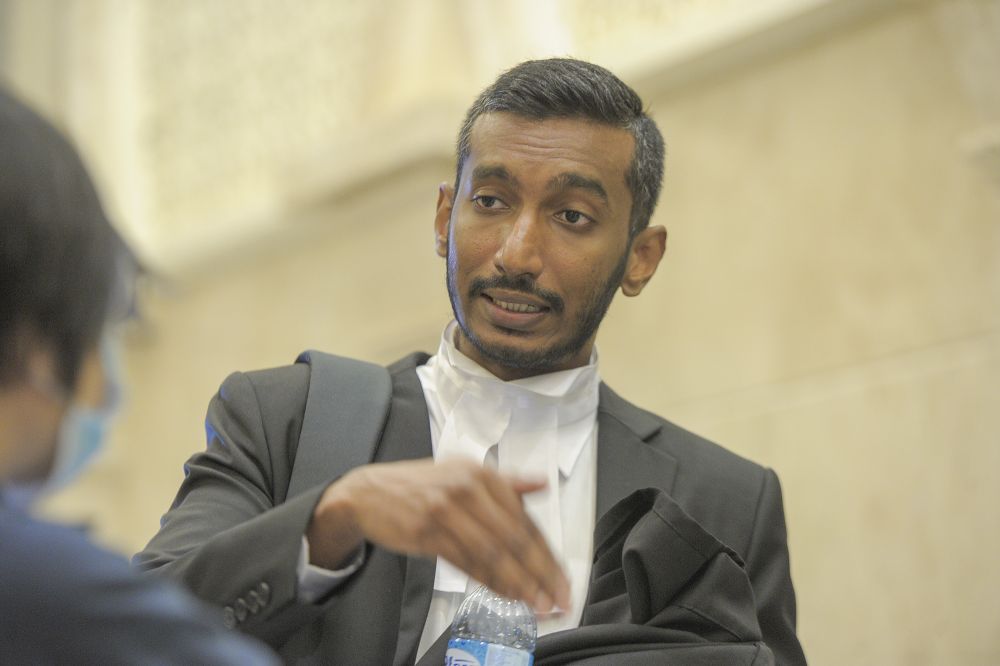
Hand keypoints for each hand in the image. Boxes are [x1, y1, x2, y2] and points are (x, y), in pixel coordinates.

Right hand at [306, 457, 569, 612]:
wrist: (369, 493)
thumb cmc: (422, 486)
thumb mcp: (463, 472)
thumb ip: (505, 482)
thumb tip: (541, 483)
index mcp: (482, 474)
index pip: (524, 519)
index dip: (546, 553)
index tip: (563, 578)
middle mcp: (467, 489)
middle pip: (513, 537)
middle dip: (540, 573)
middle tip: (558, 598)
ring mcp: (445, 511)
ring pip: (491, 553)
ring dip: (518, 583)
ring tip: (537, 604)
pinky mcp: (426, 533)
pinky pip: (464, 563)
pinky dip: (488, 582)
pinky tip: (505, 595)